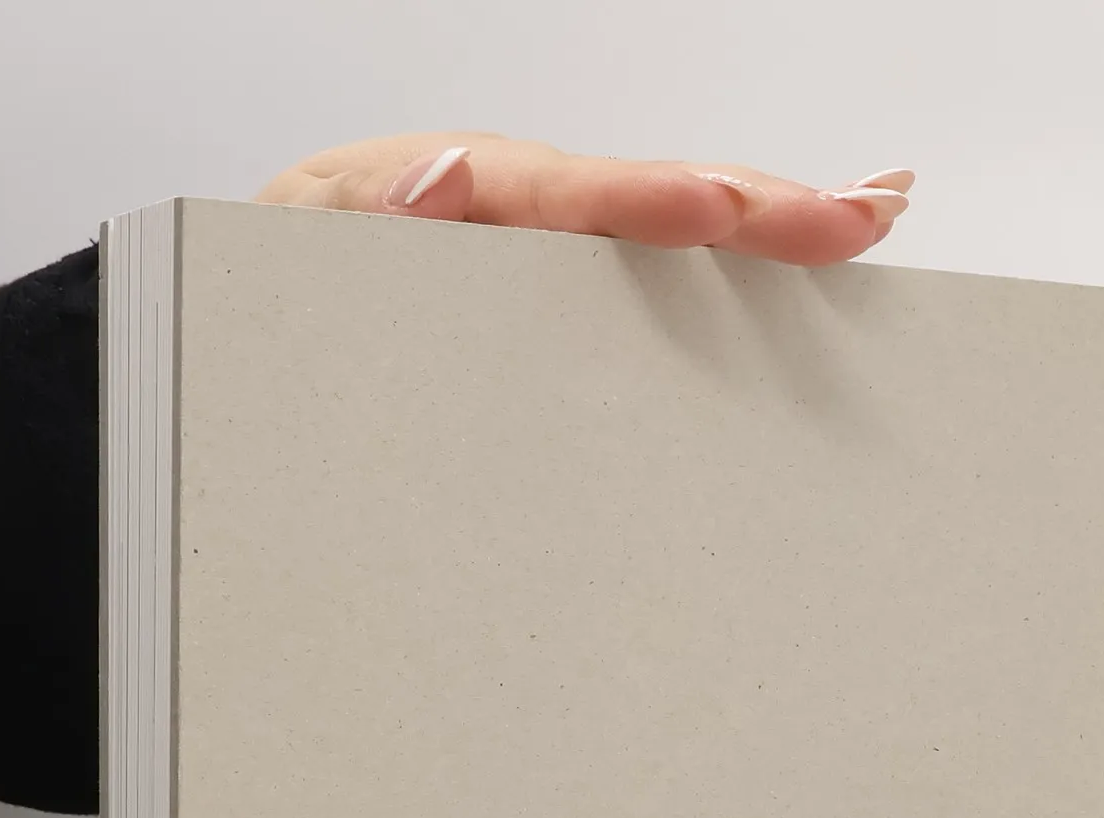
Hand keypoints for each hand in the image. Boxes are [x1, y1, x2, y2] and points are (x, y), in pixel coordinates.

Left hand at [256, 134, 909, 266]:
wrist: (238, 356)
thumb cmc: (257, 317)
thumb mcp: (276, 263)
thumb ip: (355, 229)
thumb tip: (443, 176)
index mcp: (425, 194)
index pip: (552, 191)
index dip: (643, 198)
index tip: (721, 209)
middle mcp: (490, 212)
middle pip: (638, 197)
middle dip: (754, 203)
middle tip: (856, 217)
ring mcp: (525, 259)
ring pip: (658, 234)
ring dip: (768, 224)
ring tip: (865, 219)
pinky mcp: (541, 308)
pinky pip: (641, 283)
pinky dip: (729, 269)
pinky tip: (801, 256)